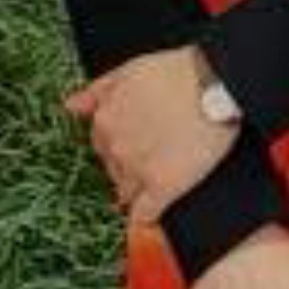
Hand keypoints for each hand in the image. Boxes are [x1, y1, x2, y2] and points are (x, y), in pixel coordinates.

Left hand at [65, 44, 227, 223]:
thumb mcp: (130, 70)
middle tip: (156, 157)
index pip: (103, 147)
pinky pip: (145, 214)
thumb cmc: (180, 72)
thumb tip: (71, 106)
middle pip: (114, 170)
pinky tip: (151, 218)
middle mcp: (116, 147)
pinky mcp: (164, 186)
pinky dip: (146, 217)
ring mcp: (138, 169)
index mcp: (105, 120)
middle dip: (129, 168)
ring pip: (126, 192)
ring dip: (138, 190)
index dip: (122, 147)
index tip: (139, 145)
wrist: (218, 81)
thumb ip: (98, 90)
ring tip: (162, 178)